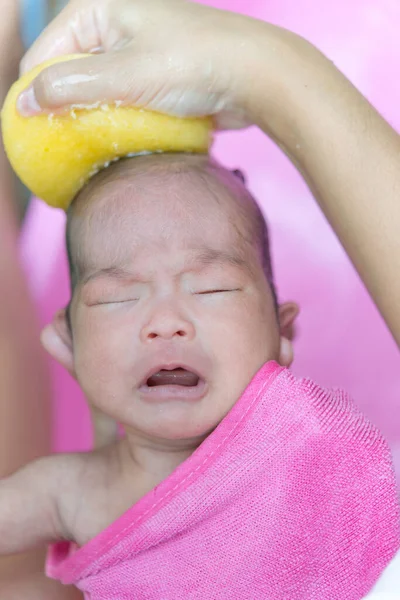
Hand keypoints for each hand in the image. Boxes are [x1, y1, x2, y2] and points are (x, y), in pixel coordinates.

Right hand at [18, 0, 264, 128]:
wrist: (255, 76)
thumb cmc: (194, 63)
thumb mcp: (125, 75)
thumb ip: (69, 87)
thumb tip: (23, 105)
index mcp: (97, 11)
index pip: (43, 57)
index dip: (33, 98)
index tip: (33, 140)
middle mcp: (112, 29)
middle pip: (68, 78)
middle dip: (64, 114)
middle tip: (63, 153)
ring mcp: (134, 56)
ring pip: (95, 96)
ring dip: (92, 124)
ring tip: (91, 152)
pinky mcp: (153, 81)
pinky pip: (121, 107)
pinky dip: (116, 127)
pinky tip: (118, 146)